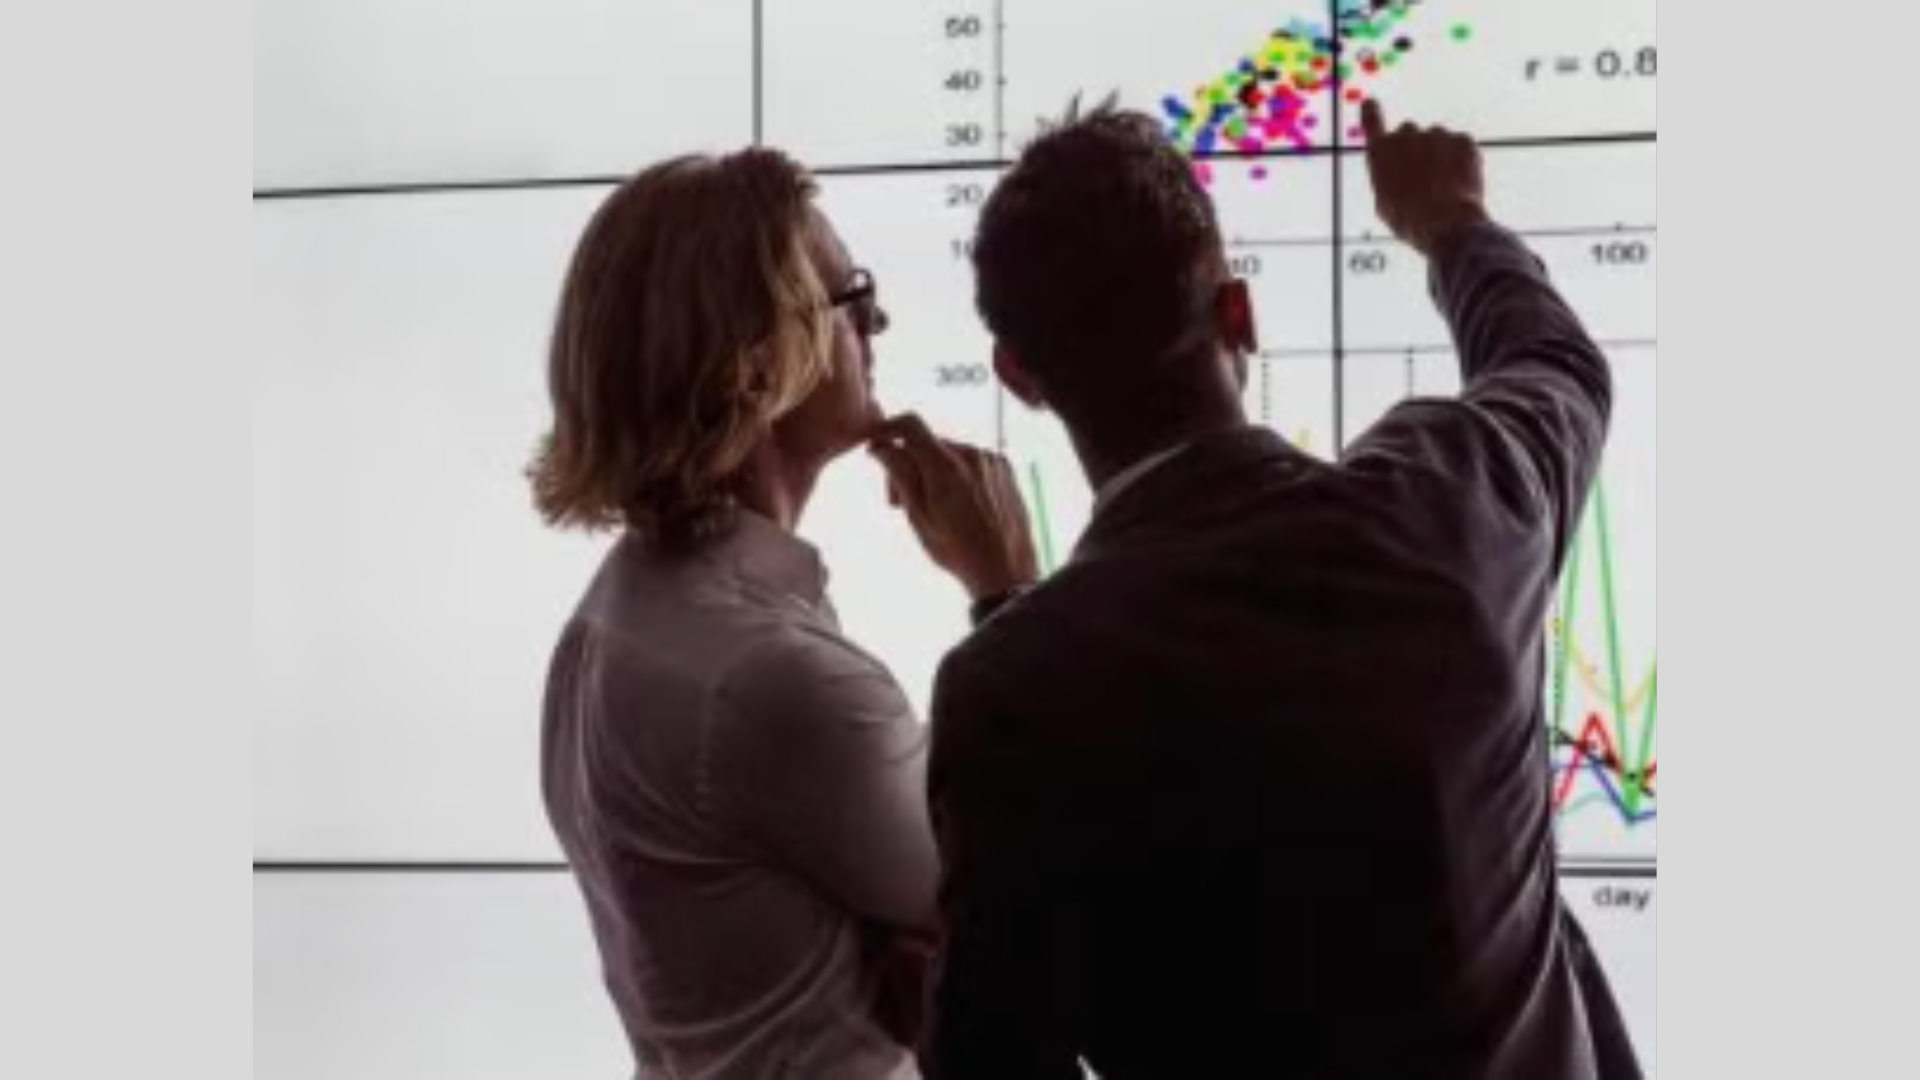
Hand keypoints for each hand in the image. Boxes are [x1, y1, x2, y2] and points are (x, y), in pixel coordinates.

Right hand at [867, 413, 1038, 600]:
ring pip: (948, 453)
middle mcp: (971, 454)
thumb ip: (900, 475)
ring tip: (934, 508)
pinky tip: (959, 506)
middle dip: (908, 465)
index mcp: (945, 466)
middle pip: (926, 443)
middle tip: (899, 501)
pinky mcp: (1004, 467)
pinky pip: (970, 461)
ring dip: (933, 471)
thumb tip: (881, 446)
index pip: (910, 424)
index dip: (886, 429)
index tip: (876, 445)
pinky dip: (957, 475)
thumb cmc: (958, 551)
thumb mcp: (918, 517)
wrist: (1006, 569)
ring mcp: (990, 459)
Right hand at [1359, 99, 1490, 255]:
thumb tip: (1400, 175)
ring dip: (1439, 156)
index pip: (1372, 120)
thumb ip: (1389, 179)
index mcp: (1381, 152)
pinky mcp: (1462, 139)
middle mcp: (1406, 135)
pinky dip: (1461, 160)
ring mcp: (1437, 134)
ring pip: (1438, 140)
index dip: (1372, 112)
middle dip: (1415, 149)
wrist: (1444, 223)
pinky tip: (1459, 184)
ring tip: (1444, 186)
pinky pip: (1460, 146)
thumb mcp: (1384, 203)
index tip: (1371, 104)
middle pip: (1409, 133)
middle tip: (1423, 177)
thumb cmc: (1407, 219)